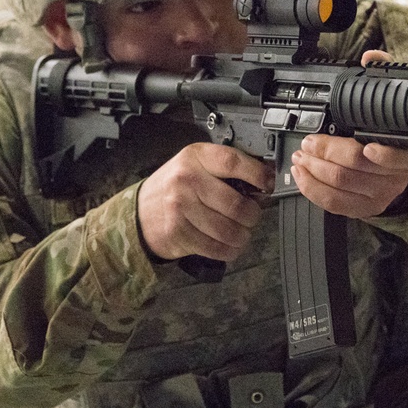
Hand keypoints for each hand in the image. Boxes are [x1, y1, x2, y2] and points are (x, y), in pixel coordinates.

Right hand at [137, 143, 273, 261]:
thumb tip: (266, 178)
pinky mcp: (178, 233)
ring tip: (241, 232)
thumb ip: (226, 169)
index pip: (233, 162)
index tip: (268, 184)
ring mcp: (180, 208)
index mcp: (195, 157)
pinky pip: (216, 248)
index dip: (257, 174)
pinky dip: (230, 250)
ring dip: (243, 236)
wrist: (139, 213)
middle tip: (252, 216)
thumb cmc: (175, 188)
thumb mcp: (196, 165)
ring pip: (229, 230)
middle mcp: (186, 180)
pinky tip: (229, 245)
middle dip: (253, 215)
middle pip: (237, 204)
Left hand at [291, 42, 407, 218]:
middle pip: (358, 168)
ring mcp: (382, 194)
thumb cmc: (391, 130)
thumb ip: (384, 75)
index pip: (399, 157)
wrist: (398, 163)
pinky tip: (302, 174)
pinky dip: (313, 189)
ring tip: (300, 155)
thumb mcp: (393, 101)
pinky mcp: (364, 208)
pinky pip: (334, 204)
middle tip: (309, 142)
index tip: (365, 146)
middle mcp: (398, 175)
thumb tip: (371, 58)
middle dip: (327, 153)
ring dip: (314, 170)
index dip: (383, 154)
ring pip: (342, 185)